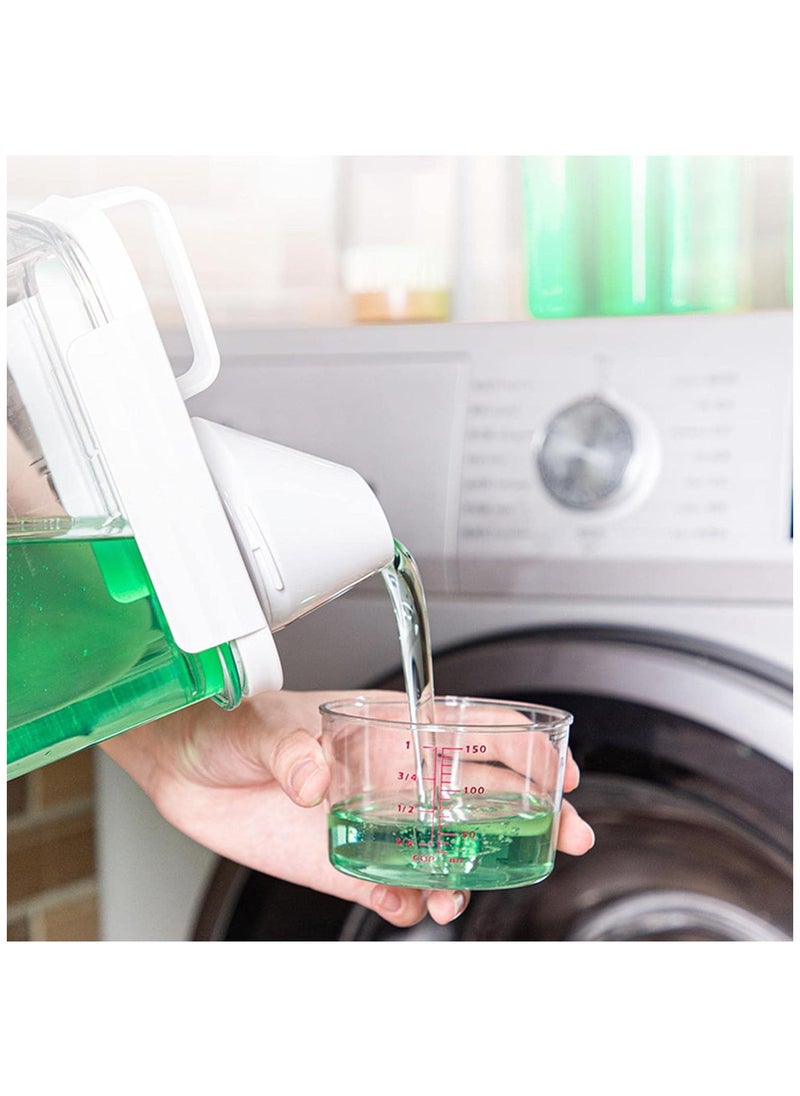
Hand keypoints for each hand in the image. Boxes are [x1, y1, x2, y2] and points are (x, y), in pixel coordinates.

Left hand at [101, 689, 594, 931]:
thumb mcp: (261, 725)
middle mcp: (396, 776)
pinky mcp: (349, 862)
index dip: (526, 747)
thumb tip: (315, 778)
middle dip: (534, 814)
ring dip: (470, 872)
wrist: (190, 766)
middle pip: (483, 793)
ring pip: (448, 849)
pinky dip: (412, 901)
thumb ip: (292, 748)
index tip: (560, 769)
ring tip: (462, 892)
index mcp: (392, 728)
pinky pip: (396, 887)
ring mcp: (378, 820)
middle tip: (567, 837)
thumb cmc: (232, 723)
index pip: (475, 730)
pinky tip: (412, 904)